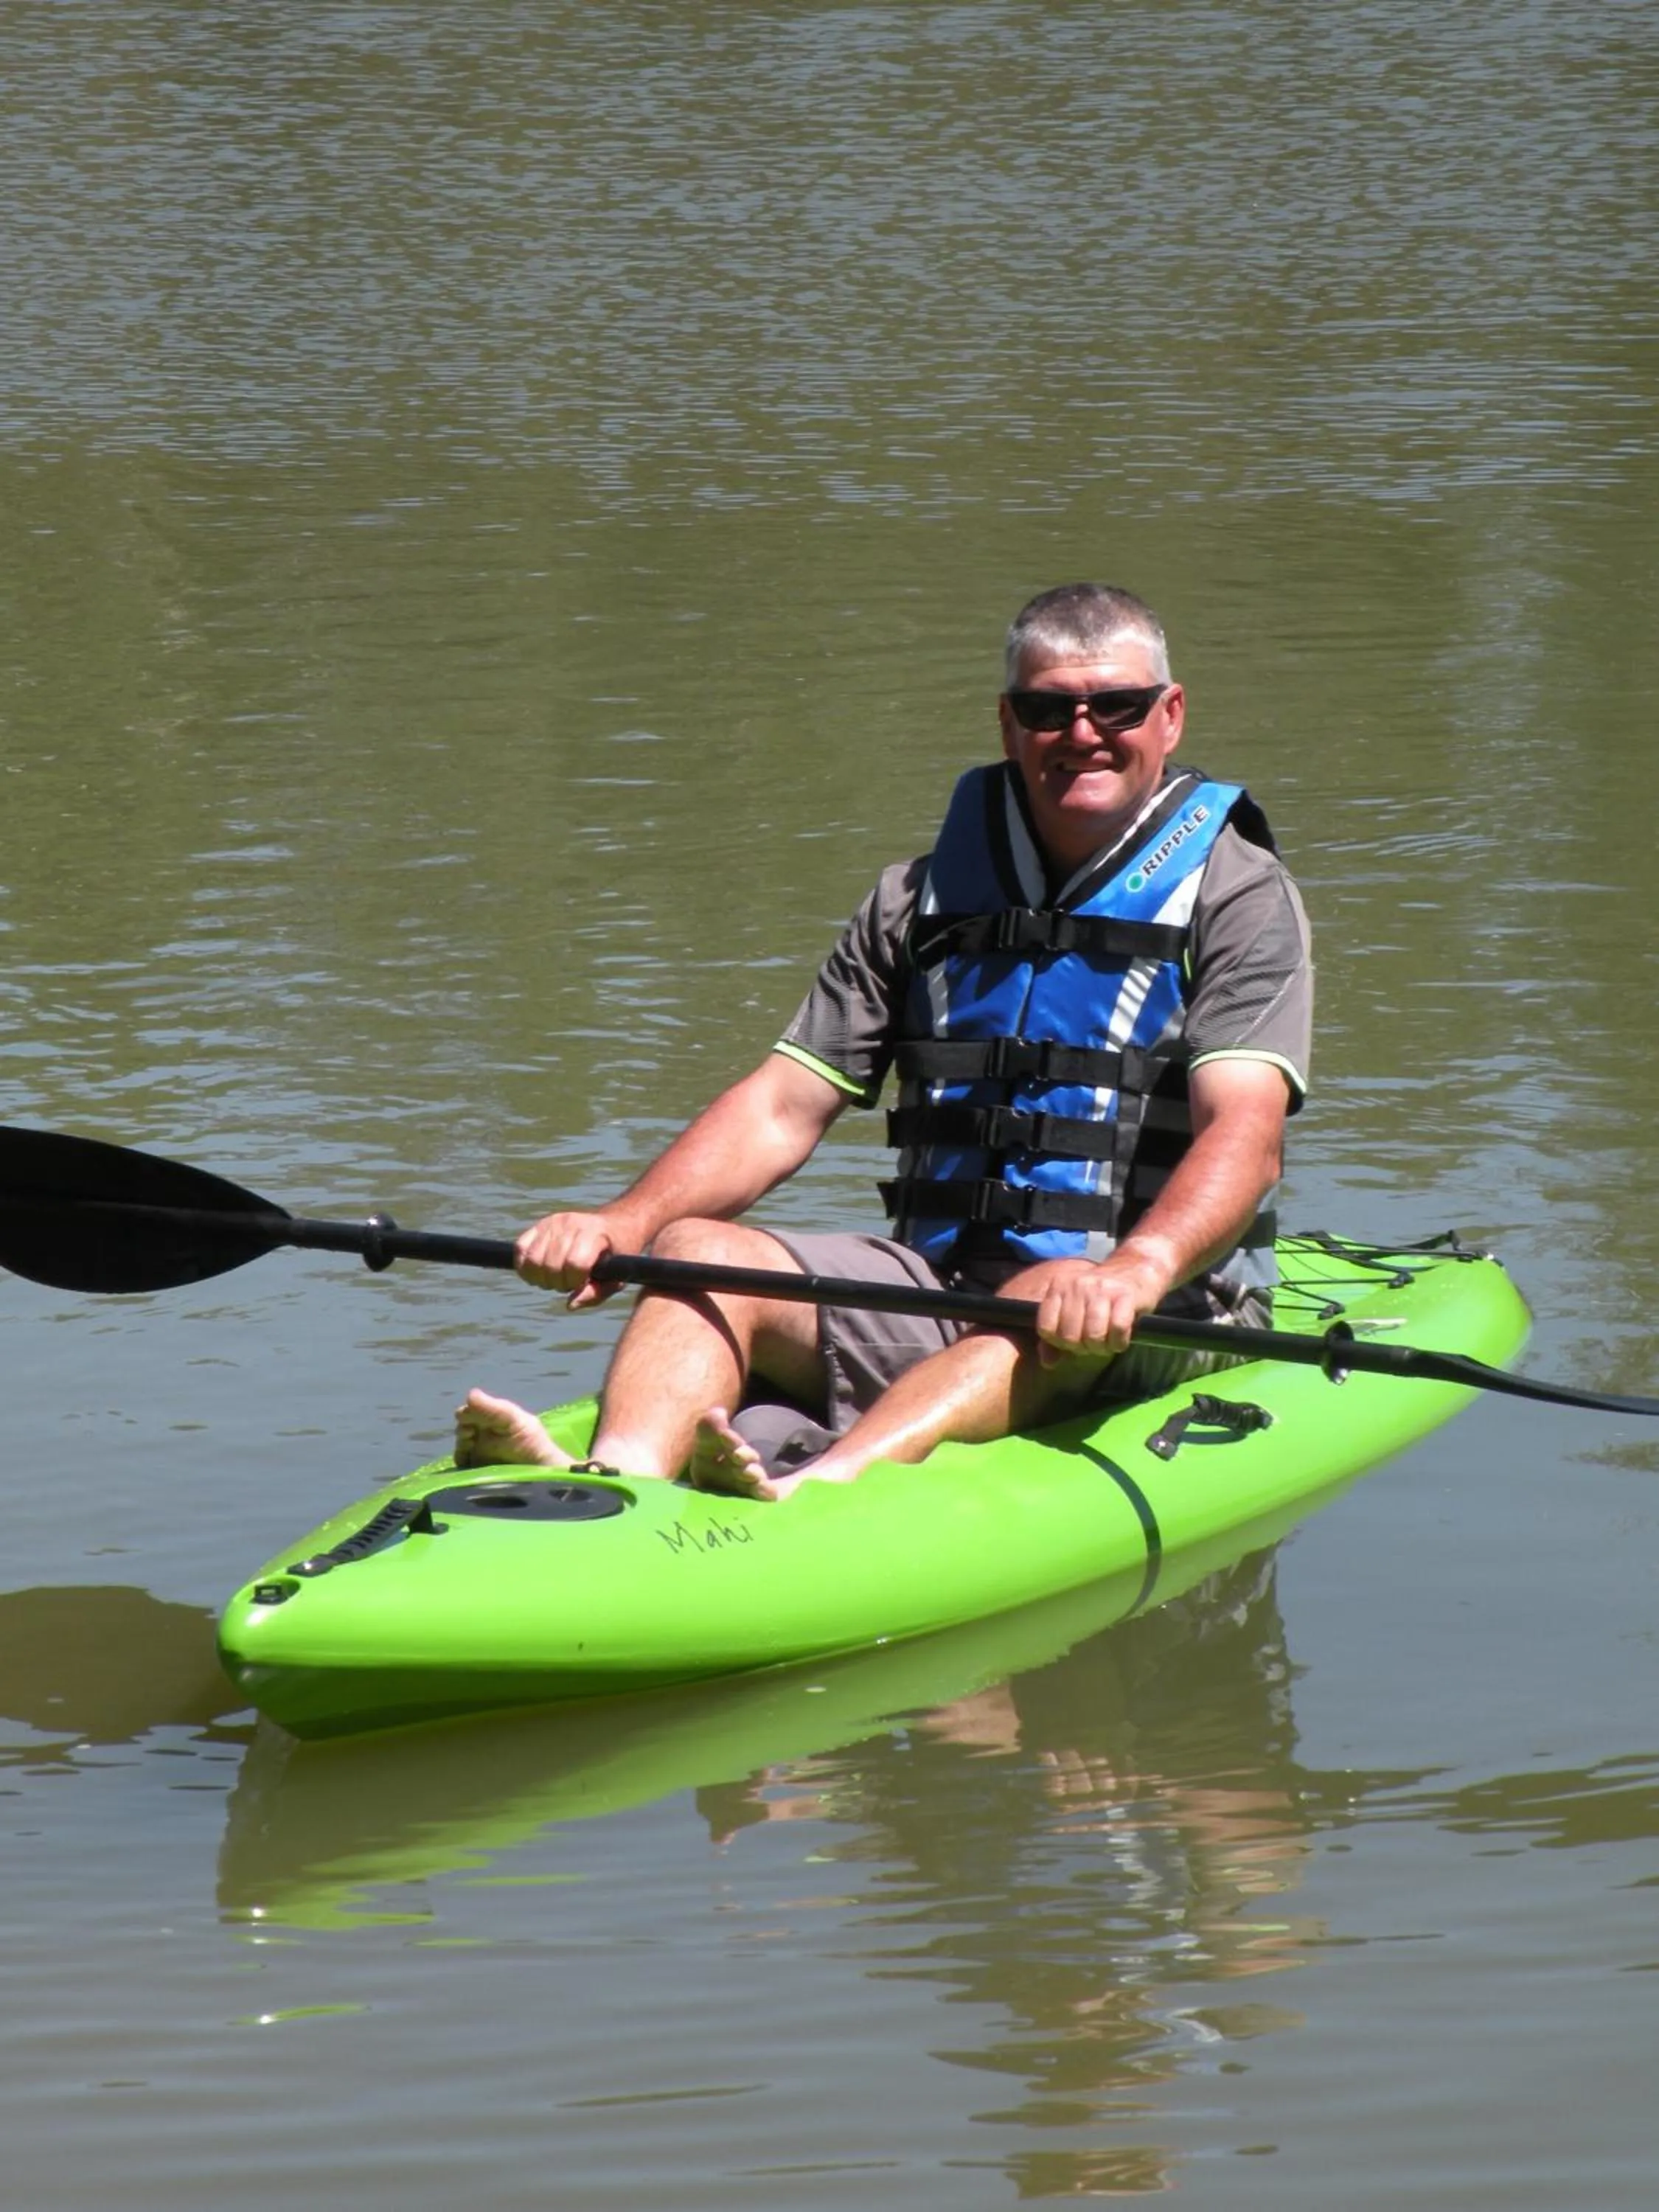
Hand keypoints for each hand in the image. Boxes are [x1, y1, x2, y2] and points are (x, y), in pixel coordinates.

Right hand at [513, 1210, 635, 1306]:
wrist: (615, 1225)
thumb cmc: (617, 1255)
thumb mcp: (617, 1277)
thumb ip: (596, 1293)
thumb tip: (569, 1304)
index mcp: (594, 1234)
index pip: (574, 1263)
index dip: (575, 1281)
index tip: (582, 1282)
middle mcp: (571, 1224)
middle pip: (551, 1265)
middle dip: (557, 1283)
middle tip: (568, 1283)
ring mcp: (553, 1222)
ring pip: (532, 1259)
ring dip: (540, 1277)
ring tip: (554, 1278)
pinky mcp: (540, 1225)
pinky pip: (520, 1248)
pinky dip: (524, 1266)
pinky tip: (538, 1272)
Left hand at [1027, 1250, 1172, 1367]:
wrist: (1136, 1270)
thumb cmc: (1100, 1296)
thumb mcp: (1074, 1311)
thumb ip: (1056, 1336)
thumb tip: (1047, 1362)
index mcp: (1058, 1286)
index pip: (1046, 1327)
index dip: (1059, 1342)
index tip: (1073, 1340)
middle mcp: (1077, 1285)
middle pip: (1070, 1336)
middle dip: (1083, 1347)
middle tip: (1094, 1341)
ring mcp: (1101, 1288)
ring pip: (1094, 1334)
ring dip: (1102, 1347)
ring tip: (1107, 1341)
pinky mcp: (1126, 1294)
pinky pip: (1118, 1329)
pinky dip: (1120, 1341)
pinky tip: (1121, 1337)